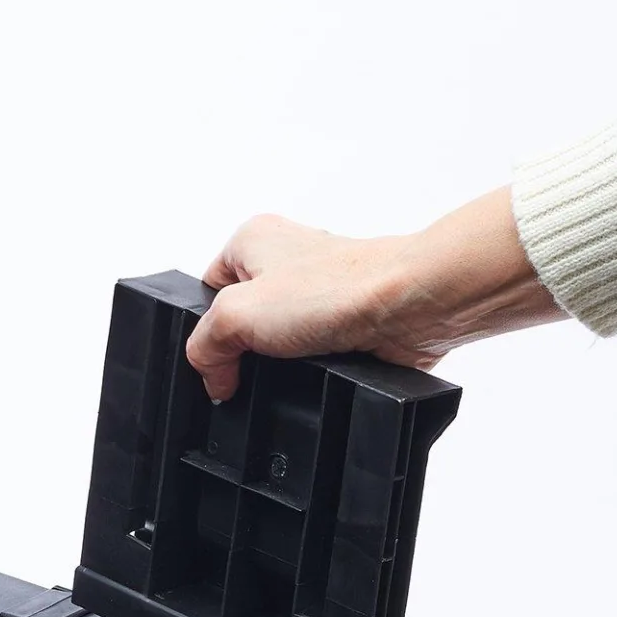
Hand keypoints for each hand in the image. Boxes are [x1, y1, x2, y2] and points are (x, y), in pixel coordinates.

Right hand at [184, 186, 564, 400]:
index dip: (207, 331)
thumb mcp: (238, 314)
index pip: (207, 292)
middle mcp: (290, 260)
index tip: (216, 360)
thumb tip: (213, 377)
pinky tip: (323, 375)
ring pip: (283, 345)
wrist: (410, 307)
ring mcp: (323, 293)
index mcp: (253, 240)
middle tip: (256, 364)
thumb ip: (205, 345)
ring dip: (286, 366)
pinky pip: (319, 358)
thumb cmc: (339, 288)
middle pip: (246, 323)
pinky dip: (319, 373)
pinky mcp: (351, 323)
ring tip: (296, 367)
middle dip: (249, 351)